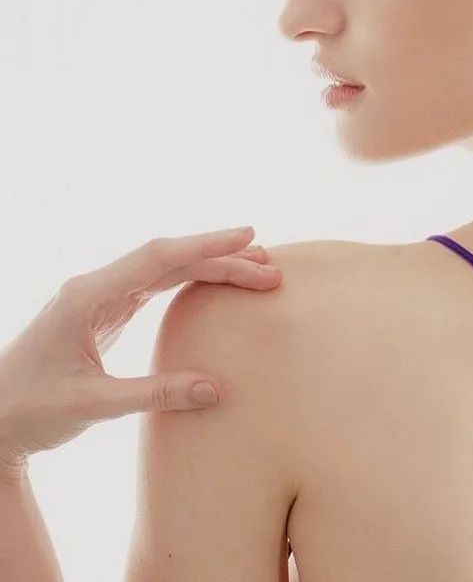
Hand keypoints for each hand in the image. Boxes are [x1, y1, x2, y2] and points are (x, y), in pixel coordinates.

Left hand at [0, 226, 281, 478]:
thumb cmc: (29, 410)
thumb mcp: (91, 405)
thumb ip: (154, 394)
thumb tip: (216, 388)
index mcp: (87, 295)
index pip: (157, 258)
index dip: (205, 245)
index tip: (247, 236)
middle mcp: (96, 287)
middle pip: (170, 260)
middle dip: (222, 259)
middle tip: (271, 268)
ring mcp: (102, 298)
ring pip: (167, 270)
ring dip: (211, 266)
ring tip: (257, 268)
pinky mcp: (107, 312)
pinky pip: (157, 286)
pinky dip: (191, 281)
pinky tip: (216, 282)